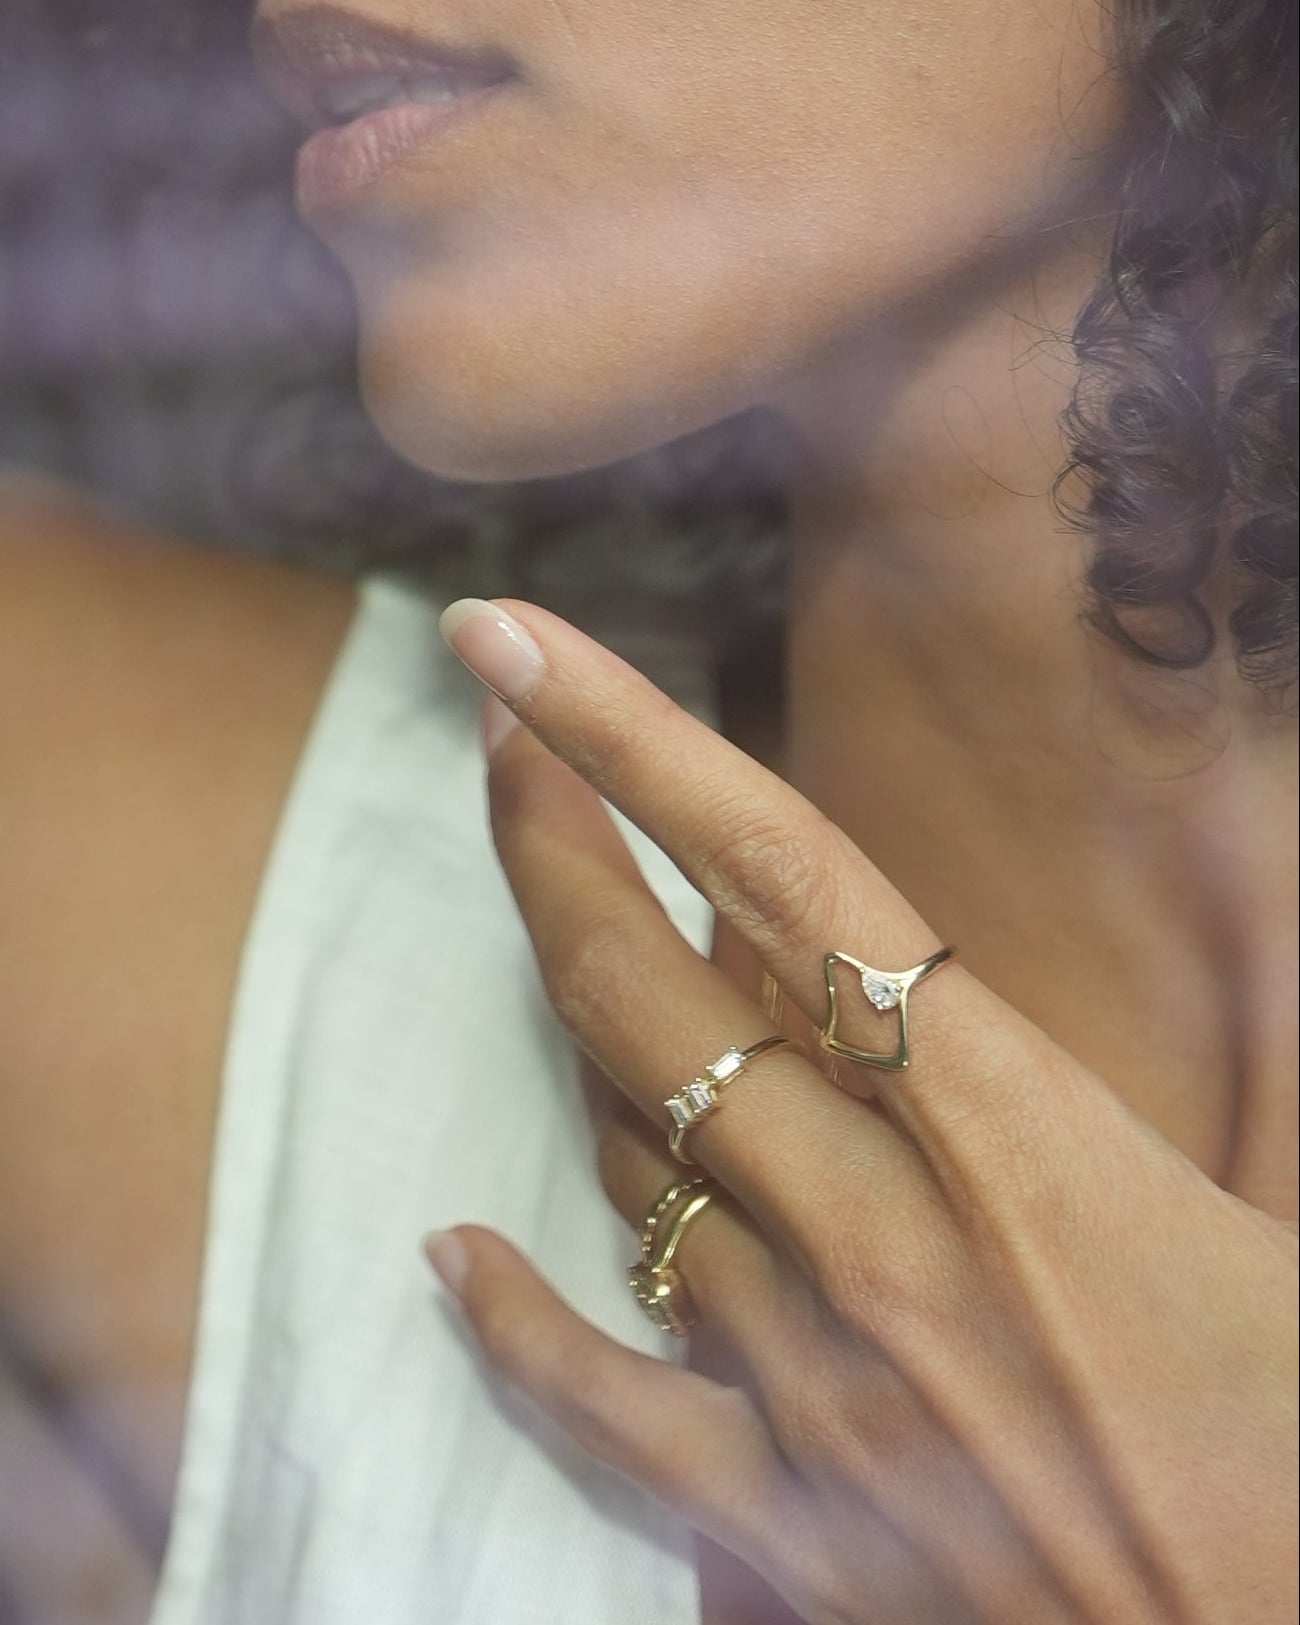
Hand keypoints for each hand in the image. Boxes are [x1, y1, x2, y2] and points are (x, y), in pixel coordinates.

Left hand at [429, 599, 1297, 1624]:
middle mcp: (888, 1233)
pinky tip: (455, 1252)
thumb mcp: (1255, 1208)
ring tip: (549, 920)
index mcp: (1027, 1136)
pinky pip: (601, 1396)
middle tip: (494, 739)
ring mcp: (817, 1376)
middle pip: (654, 991)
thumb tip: (1033, 973)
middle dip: (550, 841)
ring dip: (571, 1023)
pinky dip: (518, 1318)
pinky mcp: (786, 1517)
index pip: (786, 878)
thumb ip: (1132, 1082)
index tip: (518, 649)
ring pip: (628, 1150)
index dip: (637, 742)